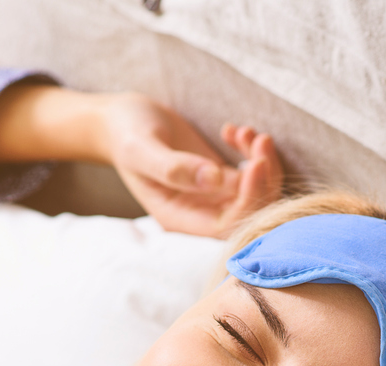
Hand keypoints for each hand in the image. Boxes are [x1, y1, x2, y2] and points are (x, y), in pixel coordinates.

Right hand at [98, 94, 282, 237]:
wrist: (121, 120)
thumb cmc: (125, 133)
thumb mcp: (141, 148)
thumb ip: (174, 167)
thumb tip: (214, 179)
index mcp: (179, 217)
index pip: (226, 225)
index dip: (248, 199)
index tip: (256, 163)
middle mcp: (200, 213)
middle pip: (250, 212)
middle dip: (264, 178)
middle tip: (262, 140)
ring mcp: (214, 196)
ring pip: (256, 192)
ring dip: (263, 162)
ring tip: (248, 132)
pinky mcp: (222, 177)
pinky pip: (251, 174)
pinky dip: (253, 152)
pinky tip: (235, 130)